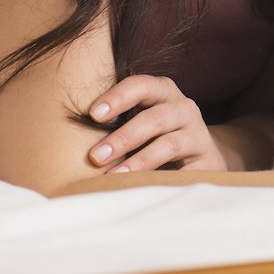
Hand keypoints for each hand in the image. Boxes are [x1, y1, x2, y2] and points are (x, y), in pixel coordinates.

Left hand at [86, 74, 225, 174]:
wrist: (202, 161)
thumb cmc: (156, 139)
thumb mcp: (139, 123)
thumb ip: (114, 122)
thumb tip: (64, 135)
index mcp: (164, 92)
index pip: (142, 85)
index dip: (118, 97)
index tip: (93, 114)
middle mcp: (184, 108)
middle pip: (154, 117)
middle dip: (123, 136)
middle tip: (95, 156)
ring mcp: (198, 134)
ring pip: (169, 143)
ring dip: (139, 160)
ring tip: (113, 176)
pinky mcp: (208, 161)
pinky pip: (184, 170)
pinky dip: (162, 178)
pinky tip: (142, 187)